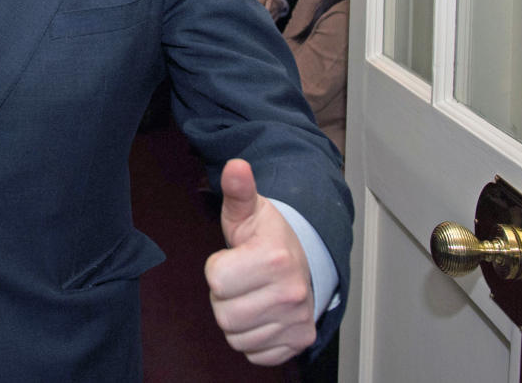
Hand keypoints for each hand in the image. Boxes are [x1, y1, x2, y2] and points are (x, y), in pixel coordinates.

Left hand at [205, 159, 315, 364]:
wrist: (305, 260)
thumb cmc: (267, 237)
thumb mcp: (248, 210)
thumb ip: (238, 189)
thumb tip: (235, 166)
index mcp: (275, 258)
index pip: (216, 279)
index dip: (217, 268)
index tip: (234, 258)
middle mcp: (292, 293)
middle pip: (224, 313)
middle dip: (224, 297)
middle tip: (241, 281)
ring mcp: (298, 320)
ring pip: (236, 337)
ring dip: (236, 319)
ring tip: (250, 296)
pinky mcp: (299, 342)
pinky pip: (254, 354)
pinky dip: (252, 339)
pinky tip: (261, 316)